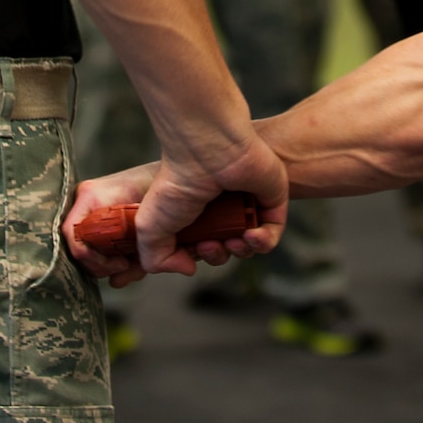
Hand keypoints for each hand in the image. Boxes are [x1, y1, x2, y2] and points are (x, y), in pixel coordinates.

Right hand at [63, 139, 290, 285]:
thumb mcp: (150, 228)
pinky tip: (250, 235)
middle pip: (223, 247)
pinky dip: (262, 243)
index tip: (188, 254)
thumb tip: (188, 268)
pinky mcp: (270, 201)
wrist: (210, 154)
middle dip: (215, 255)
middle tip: (207, 245)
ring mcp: (246, 203)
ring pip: (247, 244)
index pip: (198, 244)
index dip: (194, 255)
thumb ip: (157, 259)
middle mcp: (220, 207)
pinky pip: (271, 234)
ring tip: (229, 241)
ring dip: (238, 252)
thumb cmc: (178, 183)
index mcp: (193, 210)